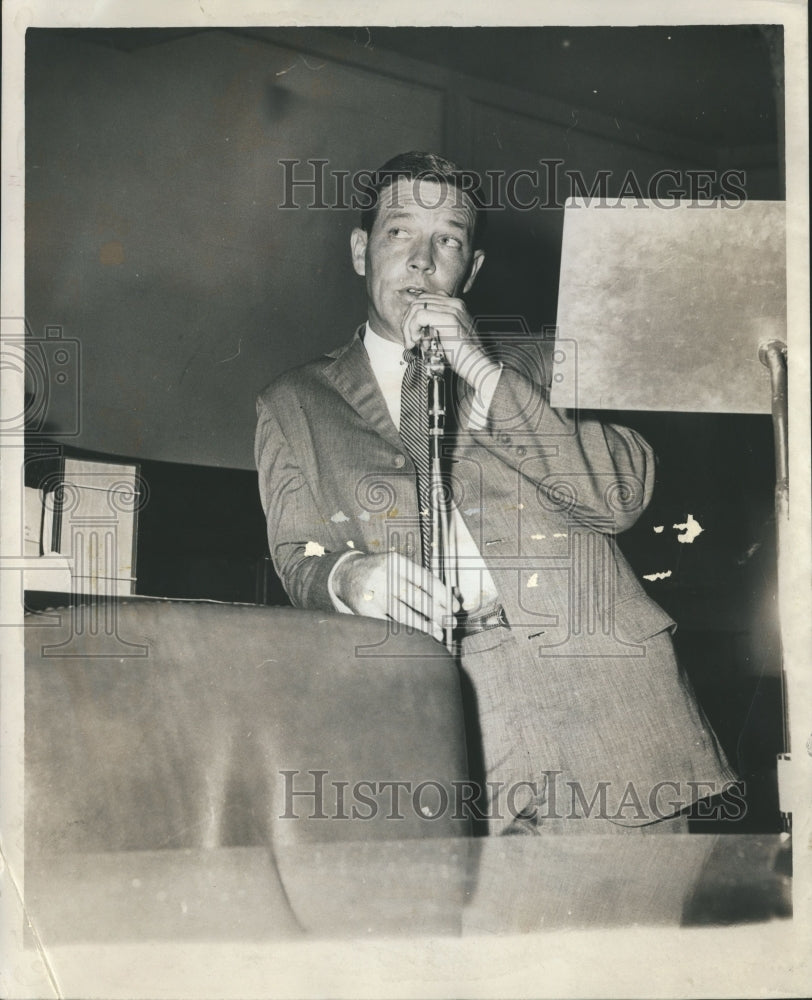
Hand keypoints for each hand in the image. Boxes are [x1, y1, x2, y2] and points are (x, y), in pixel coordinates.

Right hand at [332, 552, 453, 641]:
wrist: (345, 573)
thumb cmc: (380, 571)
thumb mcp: (398, 566)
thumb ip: (420, 579)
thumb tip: (449, 597)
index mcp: (396, 562)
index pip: (426, 579)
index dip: (443, 595)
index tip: (454, 607)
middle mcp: (385, 577)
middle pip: (417, 598)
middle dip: (438, 613)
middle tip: (450, 624)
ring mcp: (374, 595)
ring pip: (404, 615)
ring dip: (424, 627)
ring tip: (437, 634)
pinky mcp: (365, 610)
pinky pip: (389, 625)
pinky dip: (404, 632)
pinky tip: (416, 638)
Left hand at [400, 292, 492, 384]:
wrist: (479, 365)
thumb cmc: (464, 356)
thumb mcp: (447, 337)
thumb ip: (435, 327)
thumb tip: (415, 327)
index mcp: (455, 306)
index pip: (425, 300)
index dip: (413, 317)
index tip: (412, 334)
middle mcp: (455, 304)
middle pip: (418, 302)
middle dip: (408, 321)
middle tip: (410, 340)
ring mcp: (453, 310)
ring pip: (417, 308)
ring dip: (409, 327)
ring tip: (413, 343)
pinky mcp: (449, 319)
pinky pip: (420, 316)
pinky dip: (413, 329)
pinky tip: (417, 341)